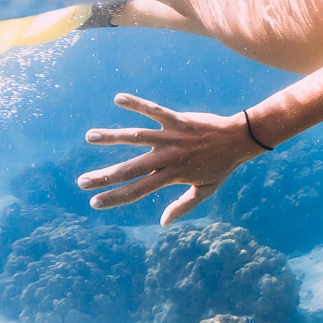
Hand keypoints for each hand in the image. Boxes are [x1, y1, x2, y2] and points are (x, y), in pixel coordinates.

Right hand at [78, 93, 264, 225]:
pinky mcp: (177, 120)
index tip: (94, 202)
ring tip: (90, 136)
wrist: (240, 140)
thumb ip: (183, 206)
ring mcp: (172, 138)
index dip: (115, 197)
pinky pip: (154, 111)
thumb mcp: (205, 190)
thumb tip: (163, 223)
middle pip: (131, 169)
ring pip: (137, 137)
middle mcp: (168, 158)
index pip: (138, 190)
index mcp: (172, 176)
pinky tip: (118, 99)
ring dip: (112, 137)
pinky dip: (137, 104)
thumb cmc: (221, 165)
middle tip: (81, 181)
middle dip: (105, 176)